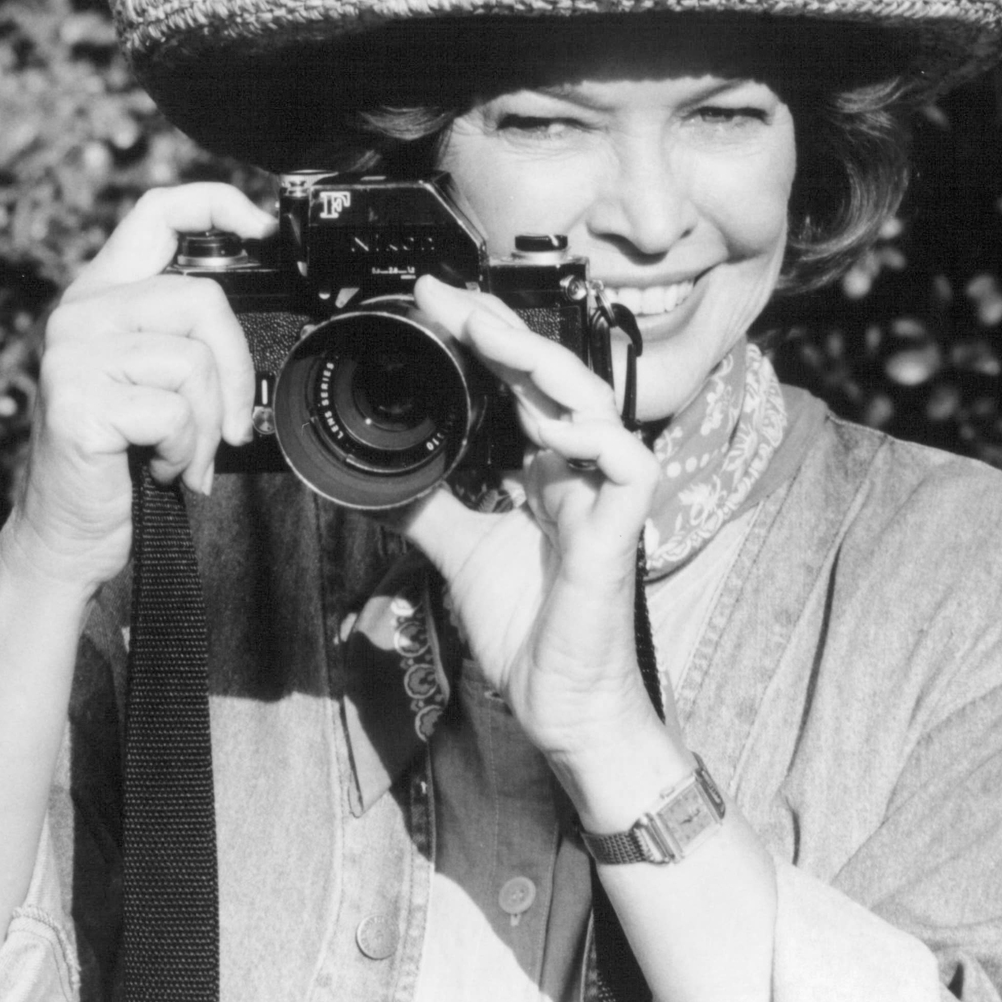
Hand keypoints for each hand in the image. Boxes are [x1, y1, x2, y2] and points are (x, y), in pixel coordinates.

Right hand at [7, 183, 272, 598]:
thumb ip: (181, 337)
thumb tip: (244, 323)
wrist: (68, 534)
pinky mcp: (79, 400)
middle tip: (228, 425)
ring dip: (206, 424)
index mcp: (101, 295)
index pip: (156, 212)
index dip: (215, 203)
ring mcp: (73, 354)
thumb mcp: (151, 381)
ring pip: (193, 360)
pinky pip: (175, 411)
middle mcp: (80, 313)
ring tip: (181, 452)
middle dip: (234, 371)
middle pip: (201, 299)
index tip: (263, 227)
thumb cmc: (120, 461)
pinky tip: (160, 467)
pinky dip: (185, 450)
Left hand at [394, 277, 668, 799]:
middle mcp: (580, 470)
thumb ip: (427, 507)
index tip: (430, 304)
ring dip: (538, 363)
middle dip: (499, 329)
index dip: (482, 337)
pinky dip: (590, 437)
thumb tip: (374, 475)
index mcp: (547, 468)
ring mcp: (605, 495)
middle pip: (550, 376)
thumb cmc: (530, 631)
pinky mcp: (622, 530)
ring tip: (486, 332)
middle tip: (445, 297)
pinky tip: (548, 423)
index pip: (518, 381)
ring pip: (591, 403)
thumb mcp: (459, 552)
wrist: (562, 703)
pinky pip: (627, 463)